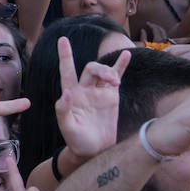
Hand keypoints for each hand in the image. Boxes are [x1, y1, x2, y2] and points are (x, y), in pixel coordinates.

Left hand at [56, 37, 126, 159]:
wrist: (94, 150)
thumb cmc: (76, 140)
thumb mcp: (67, 127)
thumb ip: (64, 110)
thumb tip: (66, 93)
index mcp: (71, 94)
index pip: (67, 71)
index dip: (65, 55)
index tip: (62, 39)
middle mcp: (84, 90)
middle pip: (91, 69)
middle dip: (101, 70)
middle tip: (112, 81)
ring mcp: (99, 92)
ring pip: (104, 72)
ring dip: (110, 72)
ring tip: (116, 81)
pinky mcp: (112, 97)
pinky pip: (117, 77)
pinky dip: (121, 66)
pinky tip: (127, 54)